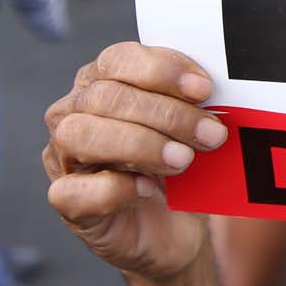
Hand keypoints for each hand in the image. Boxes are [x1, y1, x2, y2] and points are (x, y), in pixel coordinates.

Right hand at [44, 43, 228, 279]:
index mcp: (104, 81)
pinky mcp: (67, 203)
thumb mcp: (195, 127)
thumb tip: (221, 93)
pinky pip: (72, 191)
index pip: (118, 59)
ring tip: (184, 160)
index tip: (205, 89)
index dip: (161, 70)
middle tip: (211, 134)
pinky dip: (115, 188)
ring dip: (140, 145)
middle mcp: (74, 113)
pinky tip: (148, 189)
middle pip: (106, 97)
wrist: (179, 226)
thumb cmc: (183, 164)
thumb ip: (198, 104)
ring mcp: (64, 159)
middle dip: (166, 114)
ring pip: (80, 135)